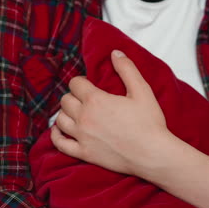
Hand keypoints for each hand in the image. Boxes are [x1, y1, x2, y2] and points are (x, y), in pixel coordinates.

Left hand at [51, 50, 168, 174]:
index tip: (89, 85)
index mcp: (96, 100)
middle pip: (65, 100)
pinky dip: (56, 135)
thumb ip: (127, 69)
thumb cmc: (149, 123)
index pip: (75, 83)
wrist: (152, 154)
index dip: (81, 82)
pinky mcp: (84, 153)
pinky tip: (60, 130)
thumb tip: (115, 53)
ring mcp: (82, 137)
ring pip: (60, 119)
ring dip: (66, 113)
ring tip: (76, 113)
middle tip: (84, 99)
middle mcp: (84, 117)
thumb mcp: (142, 90)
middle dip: (73, 96)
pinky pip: (60, 143)